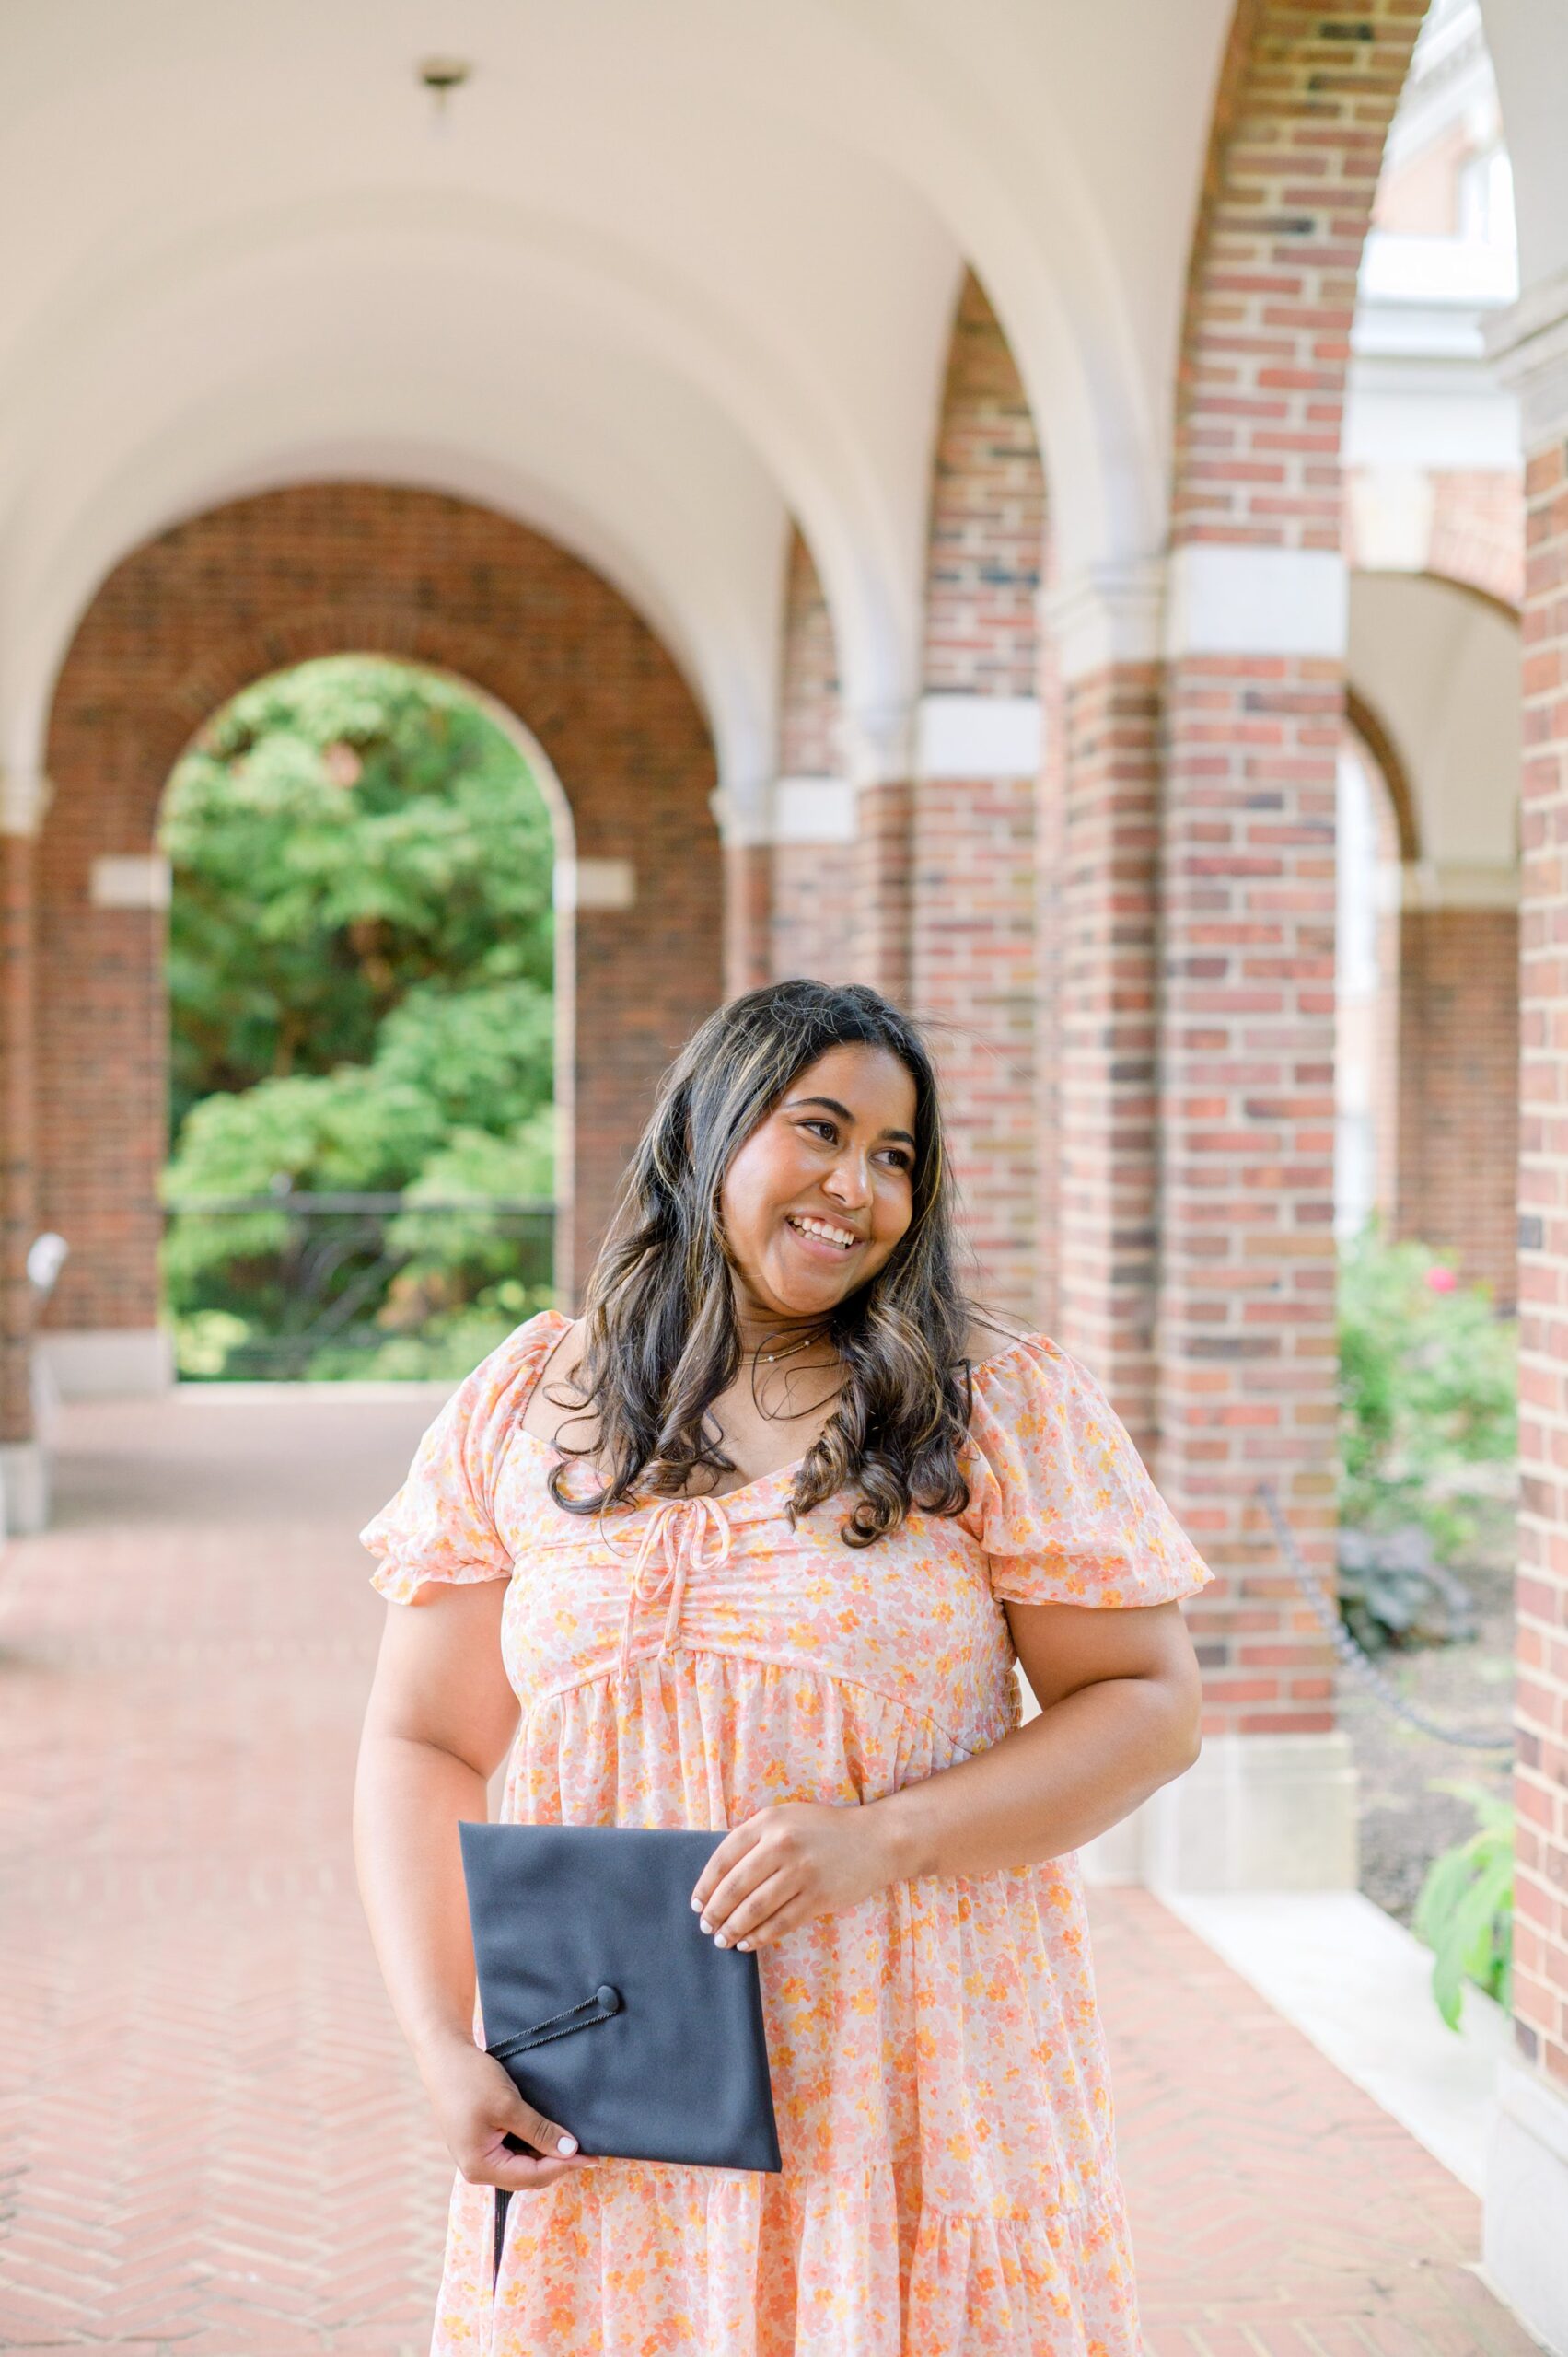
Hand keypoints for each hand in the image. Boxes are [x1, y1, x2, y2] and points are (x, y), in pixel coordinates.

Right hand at [417, 2029, 594, 2193]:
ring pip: (521, 2166)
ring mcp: (478, 2156)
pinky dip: (532, 2147)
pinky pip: (512, 2154)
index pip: (532, 2176)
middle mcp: (477, 2169)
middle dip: (556, 2164)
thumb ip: (539, 2131)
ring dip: (545, 2156)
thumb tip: (569, 2150)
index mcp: (480, 2167)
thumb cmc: (471, 2079)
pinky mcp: (481, 2142)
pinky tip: (549, 2134)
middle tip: (586, 2149)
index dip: (563, 2166)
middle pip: (527, 2177)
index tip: (591, 2155)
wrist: (443, 2055)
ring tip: (571, 2142)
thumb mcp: (509, 2105)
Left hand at [690, 1801, 896, 1952]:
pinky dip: (759, 1937)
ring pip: (755, 1909)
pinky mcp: (819, 1896)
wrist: (874, 1840)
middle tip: (706, 1927)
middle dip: (716, 1912)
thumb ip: (755, 1839)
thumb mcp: (786, 1819)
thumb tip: (718, 1878)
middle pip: (736, 1886)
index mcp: (768, 1822)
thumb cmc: (823, 1830)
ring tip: (722, 1939)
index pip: (724, 1857)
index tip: (696, 1904)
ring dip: (733, 1928)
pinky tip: (747, 1943)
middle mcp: (782, 1844)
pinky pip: (780, 1923)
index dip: (705, 1885)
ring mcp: (802, 1872)